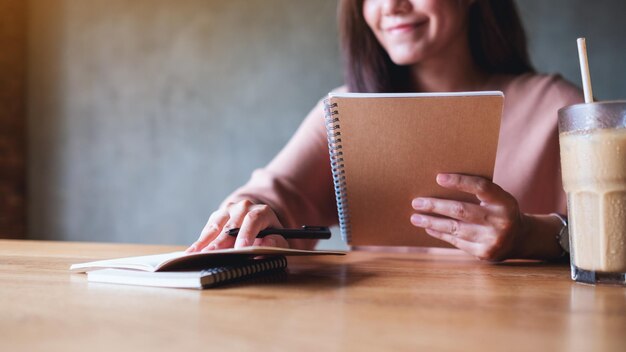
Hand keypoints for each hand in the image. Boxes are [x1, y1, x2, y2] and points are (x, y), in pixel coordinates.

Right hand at [186, 199, 288, 252]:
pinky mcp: (217, 217)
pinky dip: (199, 242)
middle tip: (210, 256)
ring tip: (194, 256)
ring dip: (204, 243)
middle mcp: (243, 208)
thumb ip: (276, 243)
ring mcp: (228, 211)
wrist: (260, 221)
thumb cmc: (270, 236)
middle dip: (220, 243)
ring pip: (215, 227)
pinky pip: (207, 230)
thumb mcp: (280, 240)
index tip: (241, 250)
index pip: (253, 220)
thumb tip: (267, 244)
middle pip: (230, 226)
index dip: (246, 234)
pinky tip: (190, 253)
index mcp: (262, 211)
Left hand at [410, 173, 526, 260]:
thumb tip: (439, 184)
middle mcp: (501, 221)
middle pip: (461, 210)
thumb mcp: (498, 198)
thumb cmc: (500, 211)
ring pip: (454, 229)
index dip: (459, 182)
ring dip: (431, 222)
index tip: (438, 178)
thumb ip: (478, 192)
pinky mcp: (484, 253)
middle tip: (416, 202)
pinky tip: (429, 228)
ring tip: (415, 217)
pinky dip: (440, 234)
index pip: (481, 187)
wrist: (520, 239)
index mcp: (505, 202)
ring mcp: (493, 239)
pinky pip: (456, 241)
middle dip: (435, 206)